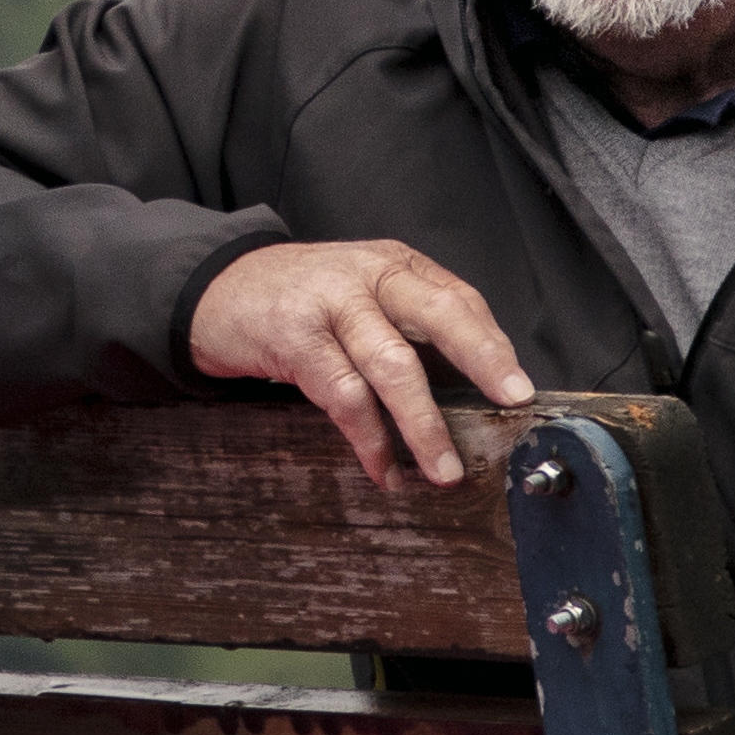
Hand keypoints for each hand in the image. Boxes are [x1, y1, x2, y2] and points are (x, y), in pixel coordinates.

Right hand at [186, 236, 531, 484]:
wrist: (215, 288)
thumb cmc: (298, 300)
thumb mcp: (358, 292)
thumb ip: (405, 323)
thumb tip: (467, 390)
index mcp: (393, 265)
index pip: (459, 299)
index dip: (492, 344)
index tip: (519, 388)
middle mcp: (367, 276)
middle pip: (439, 315)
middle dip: (482, 359)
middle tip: (510, 402)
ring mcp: (330, 305)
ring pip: (393, 365)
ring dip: (422, 424)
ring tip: (442, 469)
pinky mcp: (294, 338)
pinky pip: (343, 396)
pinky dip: (368, 440)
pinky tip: (383, 468)